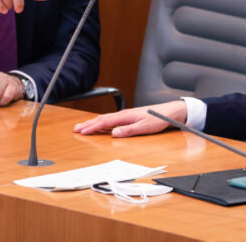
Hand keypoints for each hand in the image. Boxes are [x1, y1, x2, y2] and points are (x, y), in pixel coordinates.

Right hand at [73, 100, 187, 137]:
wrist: (170, 111)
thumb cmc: (158, 118)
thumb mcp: (144, 127)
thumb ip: (128, 130)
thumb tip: (113, 133)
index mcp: (125, 116)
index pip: (104, 121)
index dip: (92, 127)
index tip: (81, 132)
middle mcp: (124, 114)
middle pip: (102, 118)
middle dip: (88, 124)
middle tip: (76, 129)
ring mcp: (126, 115)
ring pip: (106, 118)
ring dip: (94, 122)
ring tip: (84, 126)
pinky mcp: (130, 117)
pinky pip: (111, 119)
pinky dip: (102, 121)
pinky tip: (101, 124)